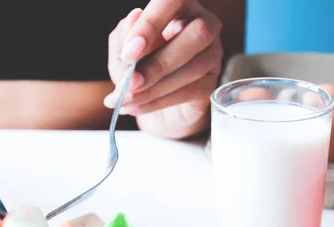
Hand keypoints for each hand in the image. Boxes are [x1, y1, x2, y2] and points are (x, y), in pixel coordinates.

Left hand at [106, 1, 222, 138]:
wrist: (154, 109)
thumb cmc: (139, 71)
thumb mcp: (121, 53)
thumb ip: (123, 36)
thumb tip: (133, 18)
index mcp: (178, 6)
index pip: (173, 0)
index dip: (151, 25)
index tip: (129, 53)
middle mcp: (203, 23)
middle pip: (195, 34)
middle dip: (157, 63)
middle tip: (130, 83)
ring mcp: (212, 54)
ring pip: (193, 67)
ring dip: (154, 88)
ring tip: (125, 100)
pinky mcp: (211, 83)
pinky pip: (190, 91)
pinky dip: (158, 102)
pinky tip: (136, 107)